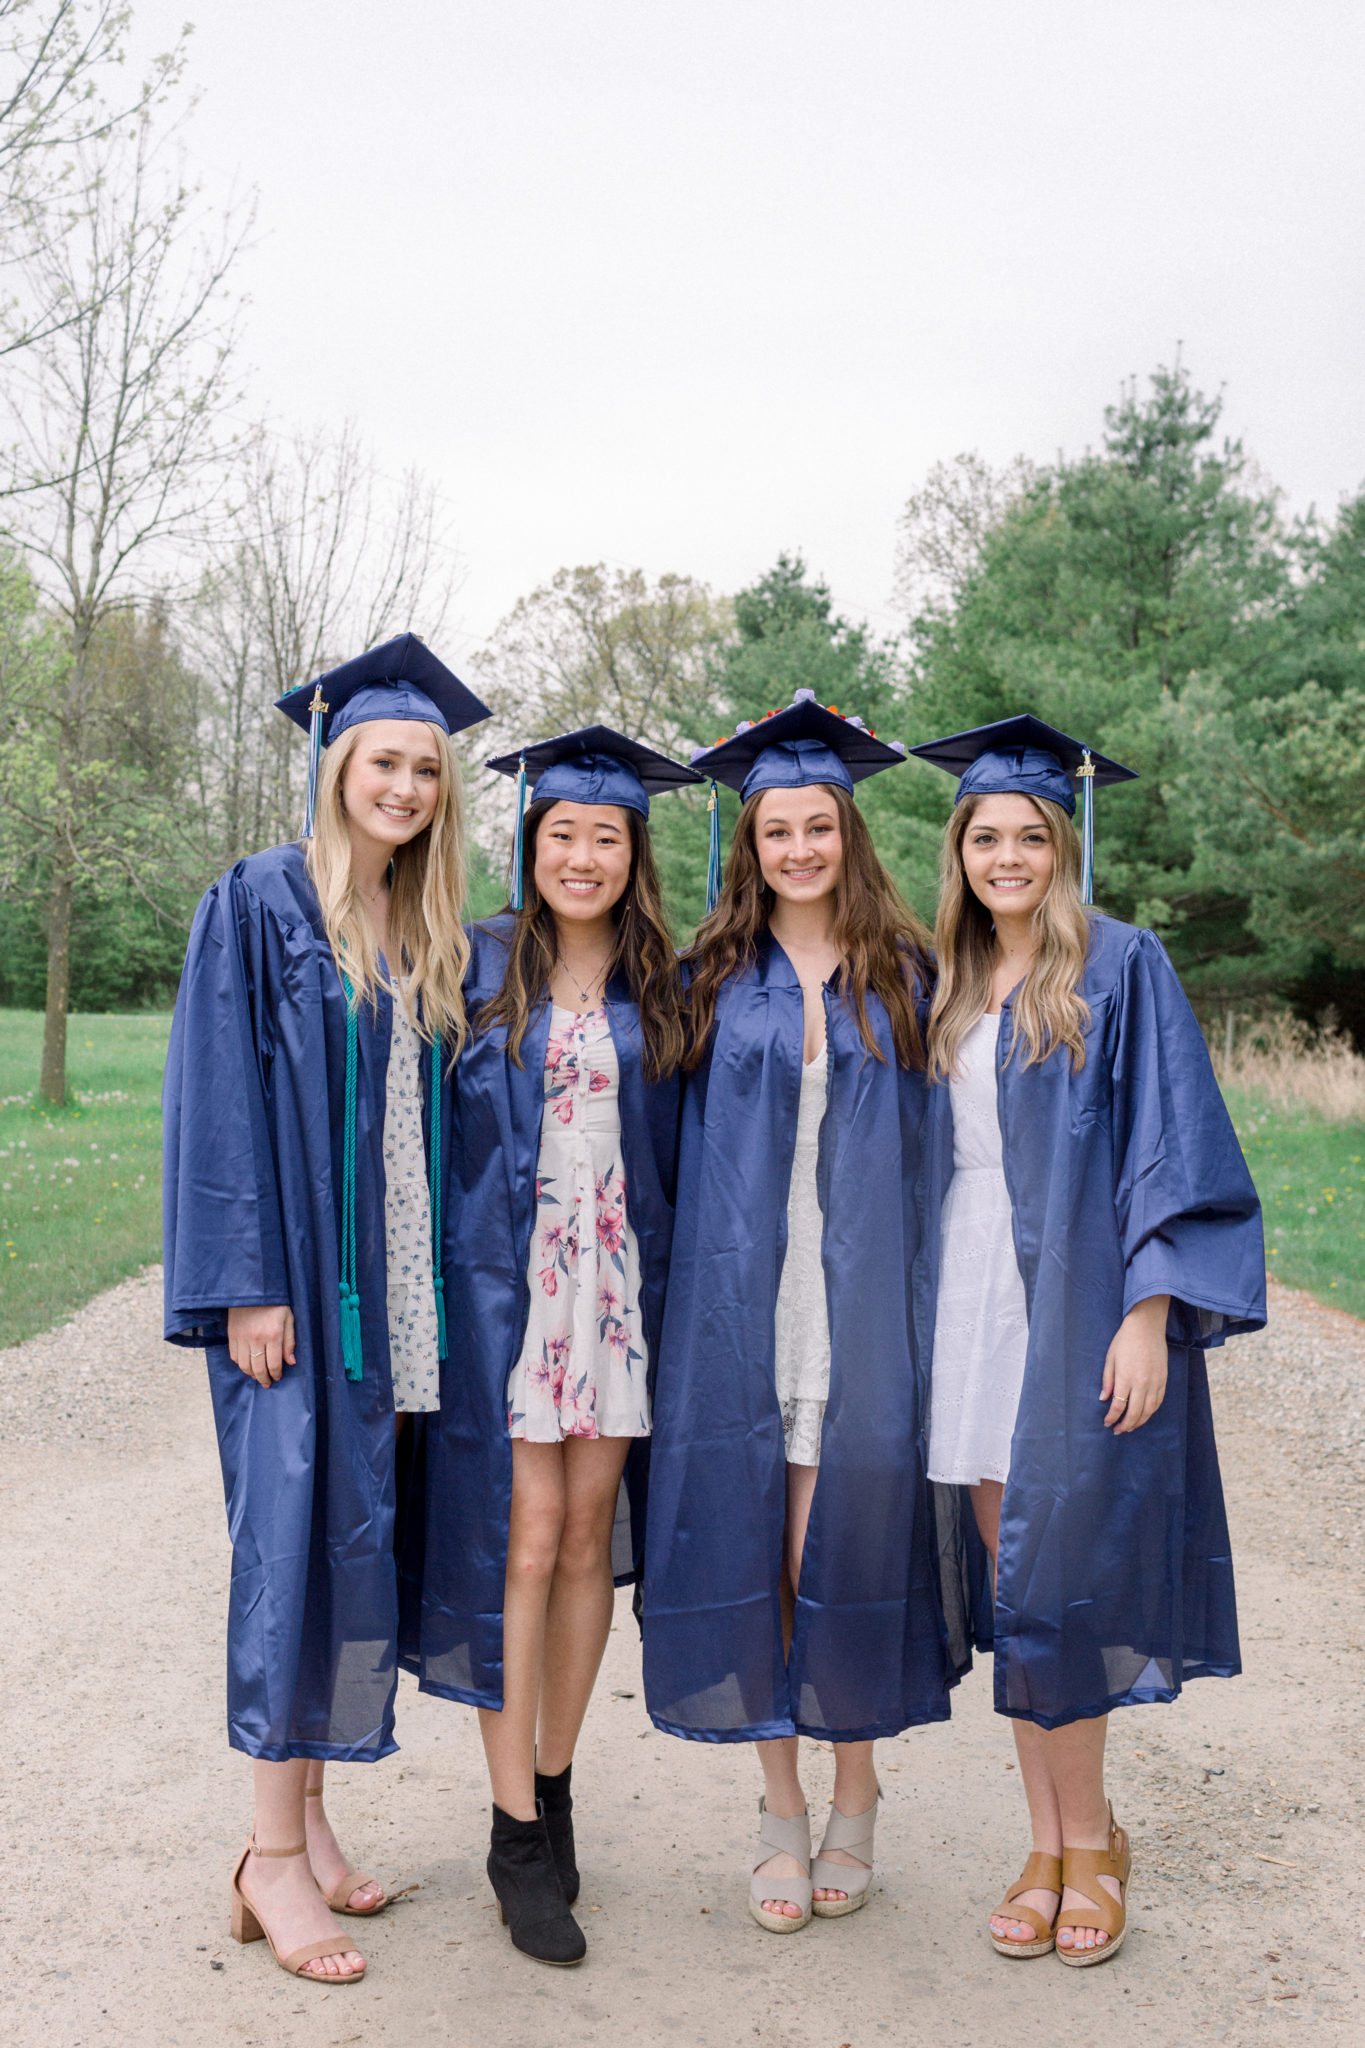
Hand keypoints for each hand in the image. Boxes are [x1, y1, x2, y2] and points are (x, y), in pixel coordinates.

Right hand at [227, 1304, 295, 1386]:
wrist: (253, 1288)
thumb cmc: (275, 1303)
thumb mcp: (289, 1318)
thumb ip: (290, 1341)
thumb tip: (291, 1362)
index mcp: (273, 1335)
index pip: (274, 1363)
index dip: (276, 1374)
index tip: (277, 1378)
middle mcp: (256, 1338)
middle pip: (258, 1368)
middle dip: (263, 1379)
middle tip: (267, 1383)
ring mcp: (242, 1337)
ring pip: (244, 1365)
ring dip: (251, 1374)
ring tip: (257, 1376)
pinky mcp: (232, 1334)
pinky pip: (234, 1356)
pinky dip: (240, 1364)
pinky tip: (247, 1365)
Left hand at [1100, 1294, 1168, 1433]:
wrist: (1146, 1327)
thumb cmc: (1124, 1341)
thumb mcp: (1110, 1359)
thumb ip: (1107, 1381)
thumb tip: (1103, 1399)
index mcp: (1125, 1378)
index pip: (1118, 1406)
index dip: (1112, 1418)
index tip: (1107, 1423)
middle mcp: (1141, 1383)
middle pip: (1134, 1413)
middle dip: (1125, 1425)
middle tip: (1117, 1430)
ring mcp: (1155, 1382)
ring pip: (1148, 1411)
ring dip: (1139, 1422)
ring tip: (1130, 1427)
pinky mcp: (1163, 1380)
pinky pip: (1158, 1402)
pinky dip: (1151, 1412)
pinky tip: (1144, 1415)